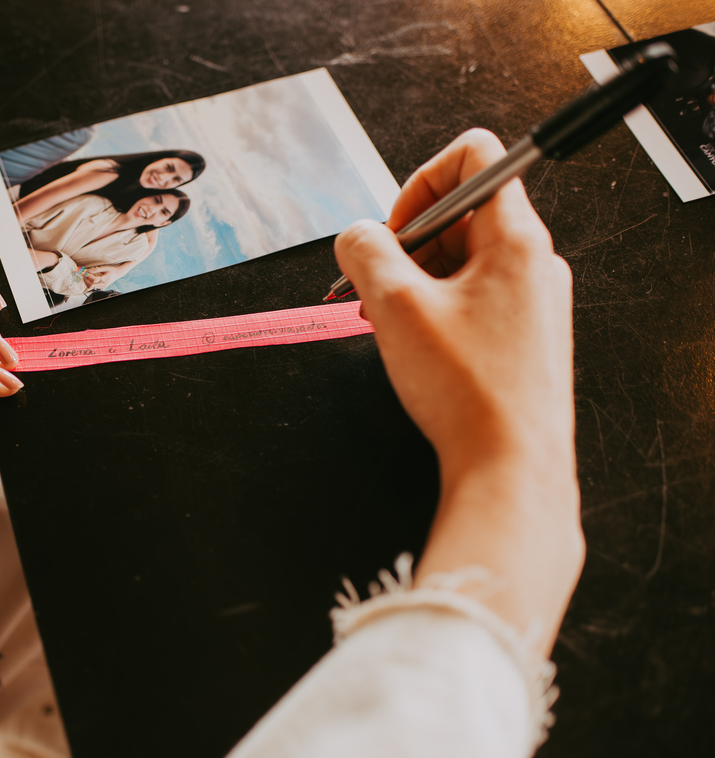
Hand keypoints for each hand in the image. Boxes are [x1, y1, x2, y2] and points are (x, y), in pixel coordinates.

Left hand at [83, 263, 130, 290]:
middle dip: (86, 280)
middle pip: (91, 285)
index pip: (94, 280)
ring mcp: (103, 287)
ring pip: (91, 287)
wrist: (118, 273)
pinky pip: (94, 287)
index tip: (86, 272)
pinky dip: (90, 284)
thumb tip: (88, 270)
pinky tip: (89, 279)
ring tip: (86, 276)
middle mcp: (104, 284)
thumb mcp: (105, 268)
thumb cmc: (112, 270)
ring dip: (87, 282)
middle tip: (84, 275)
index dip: (88, 276)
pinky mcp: (102, 288)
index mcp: (105, 279)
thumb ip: (96, 269)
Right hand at [334, 129, 582, 653]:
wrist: (512, 468)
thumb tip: (356, 236)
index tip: (393, 231)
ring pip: (463, 259)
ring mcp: (534, 300)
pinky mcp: (526, 336)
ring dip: (415, 278)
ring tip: (386, 321)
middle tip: (376, 287)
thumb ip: (366, 254)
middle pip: (462, 211)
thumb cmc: (467, 390)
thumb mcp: (396, 308)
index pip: (475, 156)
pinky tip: (412, 344)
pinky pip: (474, 297)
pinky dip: (435, 307)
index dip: (420, 180)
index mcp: (515, 238)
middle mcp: (534, 262)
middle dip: (407, 241)